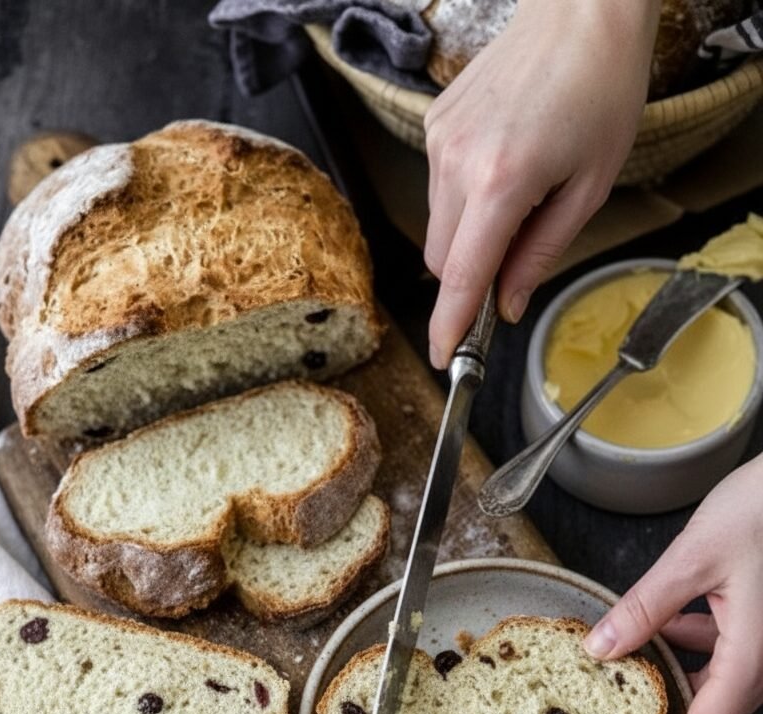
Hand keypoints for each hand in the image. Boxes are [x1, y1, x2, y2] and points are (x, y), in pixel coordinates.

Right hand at [423, 0, 659, 366]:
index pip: (462, 276)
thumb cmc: (600, 88)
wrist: (580, 12)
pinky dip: (465, 199)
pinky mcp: (435, 124)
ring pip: (438, 225)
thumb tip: (506, 304)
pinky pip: (439, 188)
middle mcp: (457, 162)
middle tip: (514, 261)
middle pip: (443, 259)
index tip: (444, 357)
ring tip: (522, 193)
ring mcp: (439, 140)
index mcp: (501, 182)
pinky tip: (504, 166)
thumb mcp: (588, 187)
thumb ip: (541, 254)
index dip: (450, 325)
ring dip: (470, 234)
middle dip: (470, 277)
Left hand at [584, 454, 762, 713]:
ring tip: (619, 674)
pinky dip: (688, 649)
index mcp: (752, 660)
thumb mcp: (693, 558)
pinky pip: (724, 654)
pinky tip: (657, 628)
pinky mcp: (762, 624)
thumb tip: (600, 648)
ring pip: (714, 684)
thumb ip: (644, 608)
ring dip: (669, 682)